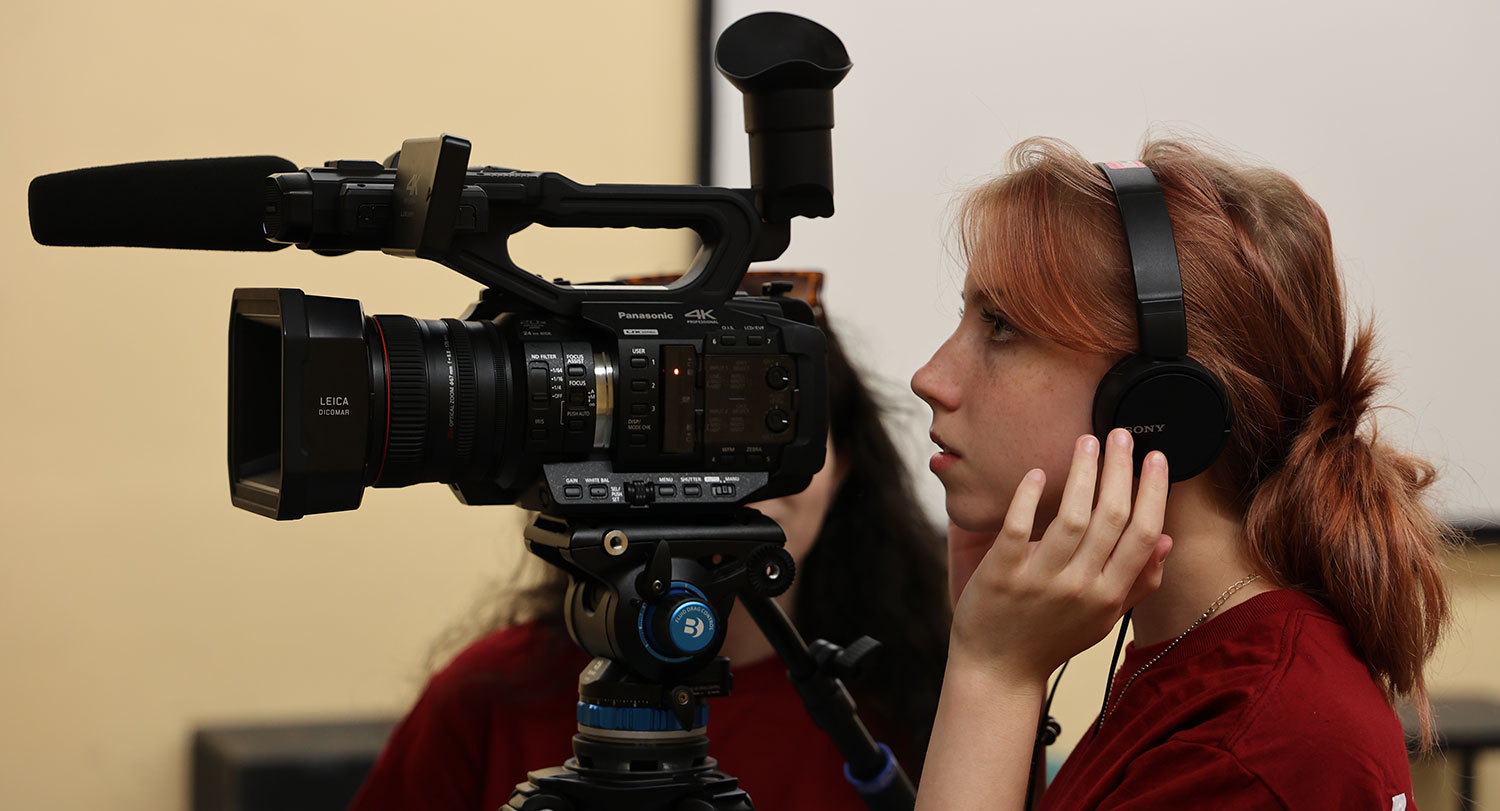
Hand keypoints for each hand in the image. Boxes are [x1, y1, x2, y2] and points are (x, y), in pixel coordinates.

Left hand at [947, 429, 1172, 683]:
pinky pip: (1017, 527)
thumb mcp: (1103, 619)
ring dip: (1082, 473)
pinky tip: (1036, 472)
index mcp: (1109, 596)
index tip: (1156, 457)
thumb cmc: (1052, 639)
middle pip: (1111, 517)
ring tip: (1086, 442)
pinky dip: (1028, 497)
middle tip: (1119, 434)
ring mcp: (1040, 581)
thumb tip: (1167, 543)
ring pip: (1071, 517)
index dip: (1153, 492)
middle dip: (1120, 469)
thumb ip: (1137, 582)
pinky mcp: (1001, 575)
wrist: (998, 669)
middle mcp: (1080, 587)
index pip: (1143, 535)